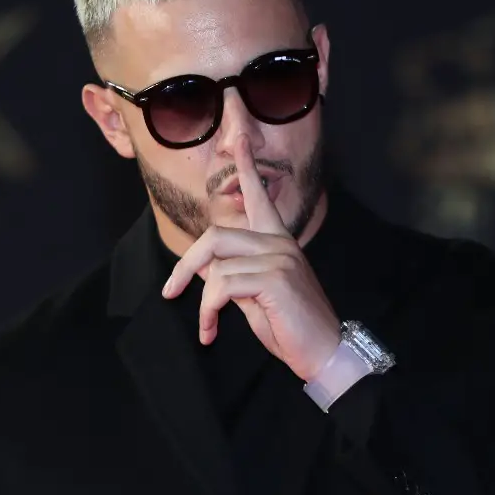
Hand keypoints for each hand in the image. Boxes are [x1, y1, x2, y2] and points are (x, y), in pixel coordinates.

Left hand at [161, 134, 340, 381]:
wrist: (323, 353)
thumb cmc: (290, 327)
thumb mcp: (254, 298)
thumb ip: (231, 277)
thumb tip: (201, 266)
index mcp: (278, 241)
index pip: (261, 197)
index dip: (248, 168)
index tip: (242, 141)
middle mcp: (279, 242)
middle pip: (215, 237)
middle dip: (186, 266)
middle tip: (171, 292)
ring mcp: (279, 257)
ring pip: (216, 266)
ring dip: (202, 302)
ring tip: (207, 326)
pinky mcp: (275, 278)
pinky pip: (223, 286)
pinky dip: (209, 311)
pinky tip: (212, 331)